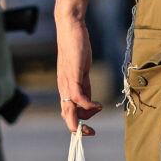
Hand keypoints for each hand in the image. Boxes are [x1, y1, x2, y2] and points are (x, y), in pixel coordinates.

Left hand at [57, 13, 100, 135]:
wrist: (70, 28)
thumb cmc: (76, 47)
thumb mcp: (82, 71)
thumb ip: (84, 86)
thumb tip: (89, 101)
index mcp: (65, 87)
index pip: (67, 112)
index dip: (77, 124)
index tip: (89, 130)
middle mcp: (63, 87)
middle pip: (66, 115)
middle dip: (77, 129)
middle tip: (91, 133)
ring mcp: (67, 82)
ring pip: (69, 110)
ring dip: (82, 120)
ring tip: (95, 117)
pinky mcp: (72, 76)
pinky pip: (78, 97)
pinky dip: (88, 106)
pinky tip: (98, 105)